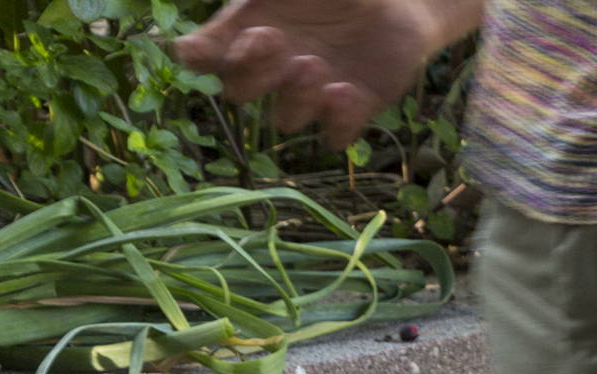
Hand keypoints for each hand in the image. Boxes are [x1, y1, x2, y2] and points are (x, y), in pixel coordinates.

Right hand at [174, 0, 464, 151]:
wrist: (396, 4)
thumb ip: (250, 2)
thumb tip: (200, 39)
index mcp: (249, 34)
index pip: (204, 58)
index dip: (208, 56)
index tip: (244, 36)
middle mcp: (274, 69)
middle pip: (237, 93)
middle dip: (253, 75)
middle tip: (279, 46)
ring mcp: (311, 94)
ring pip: (284, 120)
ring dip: (295, 99)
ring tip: (316, 67)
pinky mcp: (352, 111)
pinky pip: (334, 137)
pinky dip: (338, 122)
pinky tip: (347, 92)